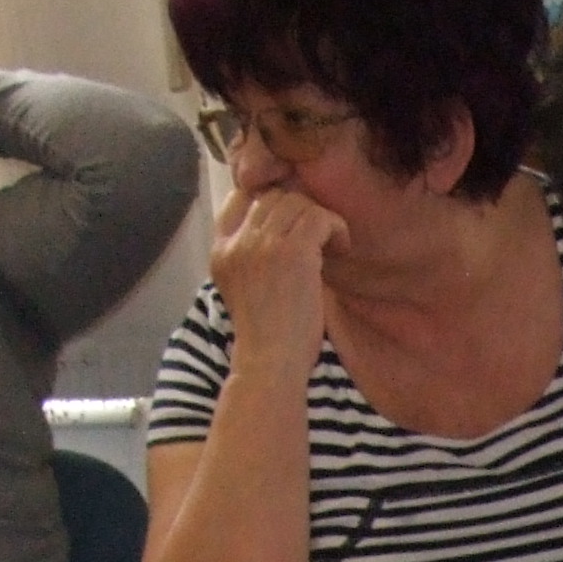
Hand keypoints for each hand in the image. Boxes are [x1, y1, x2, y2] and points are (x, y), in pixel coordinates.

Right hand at [209, 181, 348, 375]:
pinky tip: (341, 249)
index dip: (270, 201)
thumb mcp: (244, 289)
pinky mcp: (292, 253)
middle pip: (273, 197)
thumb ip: (252, 256)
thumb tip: (285, 225)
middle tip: (318, 239)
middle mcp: (237, 243)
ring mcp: (262, 245)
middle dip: (301, 211)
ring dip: (321, 220)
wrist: (270, 364)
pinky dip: (336, 228)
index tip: (292, 224)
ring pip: (298, 203)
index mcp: (221, 251)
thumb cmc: (269, 337)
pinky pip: (320, 217)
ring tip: (331, 247)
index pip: (240, 197)